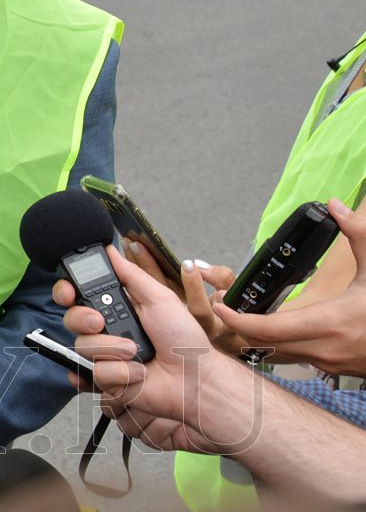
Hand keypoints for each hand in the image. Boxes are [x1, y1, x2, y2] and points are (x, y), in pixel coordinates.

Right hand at [56, 246, 250, 455]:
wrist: (195, 379)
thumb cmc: (184, 340)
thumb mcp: (160, 298)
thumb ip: (131, 274)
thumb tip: (111, 251)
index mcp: (117, 308)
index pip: (77, 296)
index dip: (66, 292)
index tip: (68, 293)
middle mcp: (107, 331)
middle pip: (71, 319)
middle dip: (83, 319)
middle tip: (100, 321)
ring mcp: (106, 356)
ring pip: (83, 347)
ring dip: (112, 348)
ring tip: (136, 352)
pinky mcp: (108, 380)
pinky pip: (97, 373)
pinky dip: (120, 373)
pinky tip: (137, 373)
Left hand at [215, 199, 365, 374]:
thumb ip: (358, 234)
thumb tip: (336, 204)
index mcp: (330, 323)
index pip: (267, 329)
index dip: (237, 320)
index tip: (219, 306)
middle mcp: (324, 348)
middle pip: (265, 343)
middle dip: (240, 326)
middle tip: (223, 306)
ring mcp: (329, 362)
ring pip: (280, 351)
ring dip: (259, 335)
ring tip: (243, 313)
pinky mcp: (334, 367)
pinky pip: (297, 355)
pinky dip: (280, 341)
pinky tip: (275, 325)